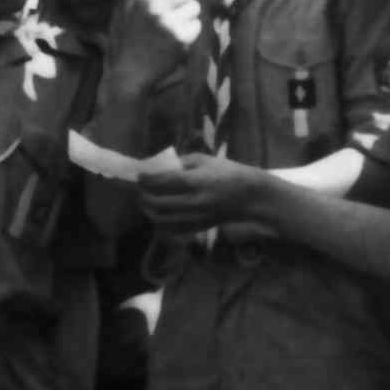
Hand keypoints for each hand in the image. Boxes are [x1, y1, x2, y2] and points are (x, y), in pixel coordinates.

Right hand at [107, 0, 200, 94]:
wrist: (131, 72)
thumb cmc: (129, 42)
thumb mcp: (128, 12)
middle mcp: (157, 8)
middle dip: (187, 0)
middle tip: (181, 10)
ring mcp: (170, 24)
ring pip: (195, 8)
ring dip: (189, 16)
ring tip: (177, 27)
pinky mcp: (180, 39)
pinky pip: (196, 26)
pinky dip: (190, 32)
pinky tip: (178, 40)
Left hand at [137, 151, 267, 234]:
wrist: (250, 197)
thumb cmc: (229, 172)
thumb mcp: (205, 160)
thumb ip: (181, 163)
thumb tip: (160, 167)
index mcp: (196, 181)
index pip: (163, 181)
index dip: (147, 179)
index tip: (139, 175)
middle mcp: (194, 201)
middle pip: (158, 202)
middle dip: (143, 195)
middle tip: (139, 189)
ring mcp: (196, 217)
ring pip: (162, 219)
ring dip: (148, 210)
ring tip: (145, 201)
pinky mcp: (198, 227)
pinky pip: (172, 229)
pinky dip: (160, 222)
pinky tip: (158, 214)